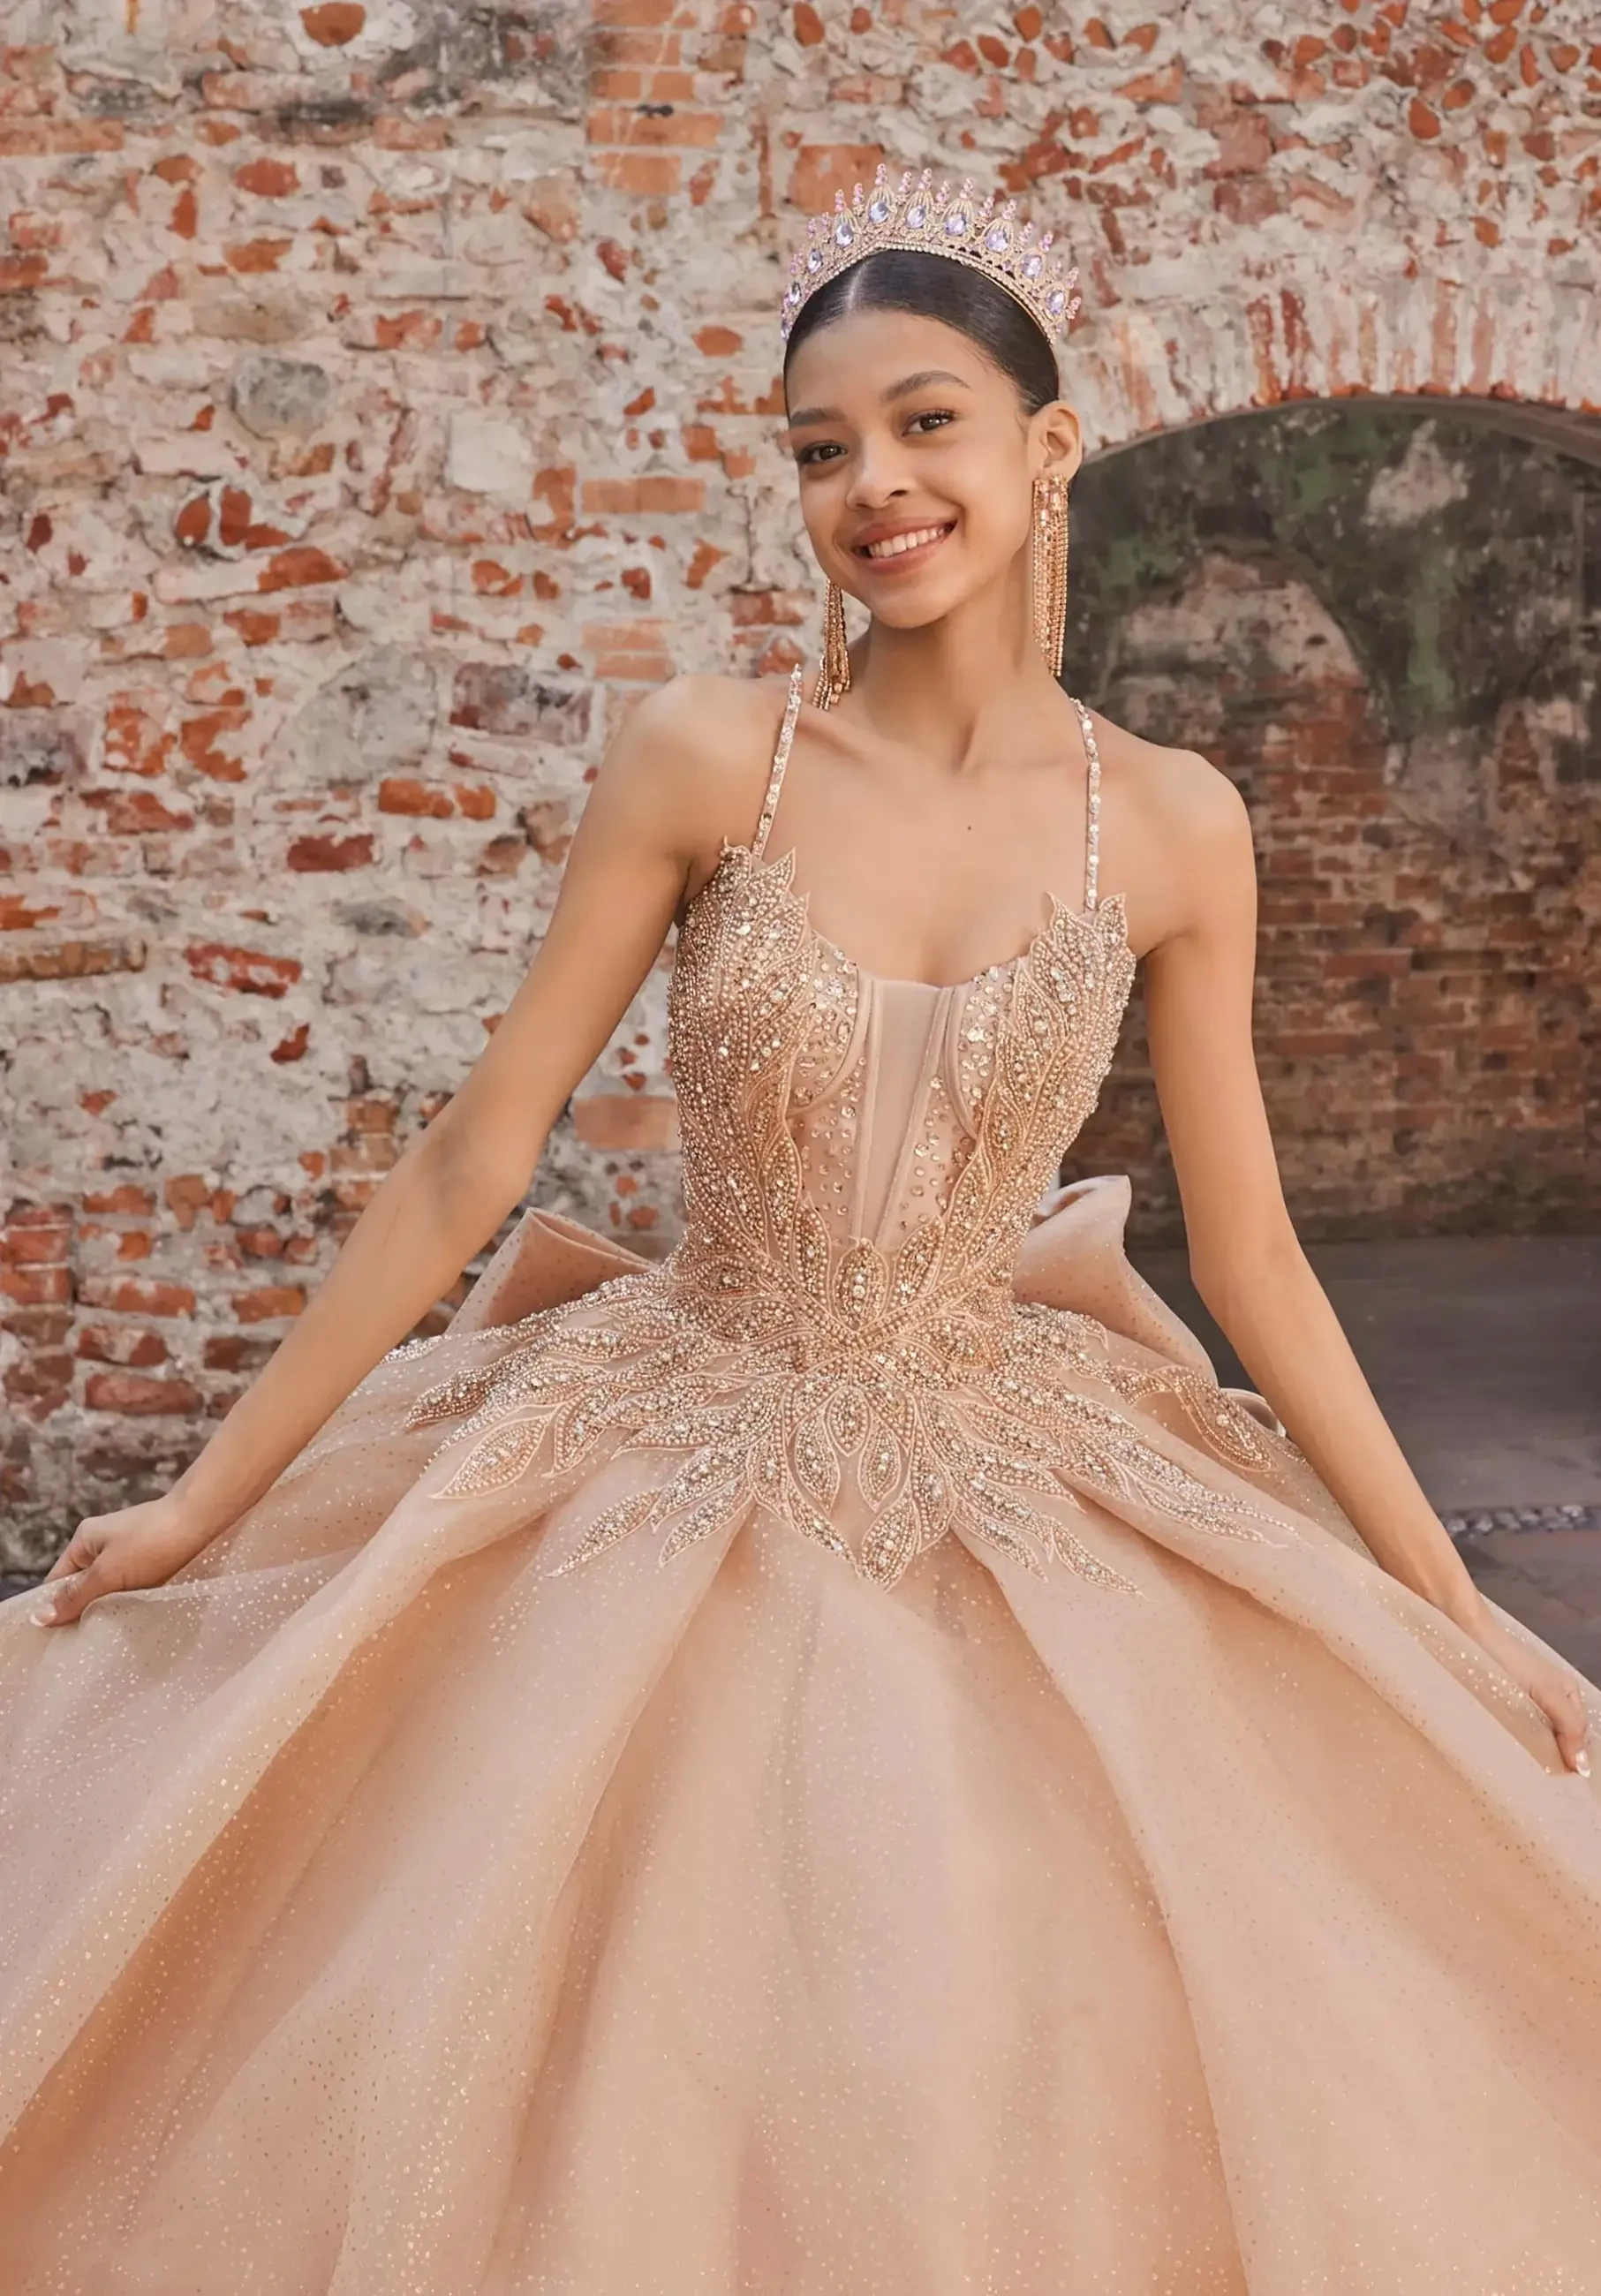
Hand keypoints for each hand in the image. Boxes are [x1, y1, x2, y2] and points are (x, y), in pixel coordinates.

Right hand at [29, 1495, 216, 1628]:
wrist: (205, 1520)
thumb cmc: (151, 1542)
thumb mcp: (107, 1572)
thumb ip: (76, 1595)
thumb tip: (38, 1617)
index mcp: (85, 1541)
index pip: (57, 1582)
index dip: (54, 1609)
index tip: (55, 1641)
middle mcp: (105, 1545)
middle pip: (84, 1587)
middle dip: (84, 1613)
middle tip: (84, 1645)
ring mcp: (131, 1553)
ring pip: (110, 1590)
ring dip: (111, 1609)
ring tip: (108, 1638)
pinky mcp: (155, 1562)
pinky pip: (134, 1588)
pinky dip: (132, 1602)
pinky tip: (134, 1621)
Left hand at [1459, 1603, 1592, 1775]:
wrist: (1464, 1633)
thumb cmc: (1507, 1659)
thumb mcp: (1547, 1691)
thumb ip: (1569, 1725)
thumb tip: (1584, 1766)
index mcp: (1568, 1696)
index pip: (1580, 1739)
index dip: (1575, 1761)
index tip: (1566, 1788)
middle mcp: (1549, 1703)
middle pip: (1558, 1742)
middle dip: (1553, 1763)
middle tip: (1542, 1789)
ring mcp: (1523, 1707)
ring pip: (1534, 1742)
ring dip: (1530, 1759)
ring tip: (1523, 1781)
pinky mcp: (1498, 1709)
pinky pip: (1511, 1735)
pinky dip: (1510, 1749)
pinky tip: (1504, 1763)